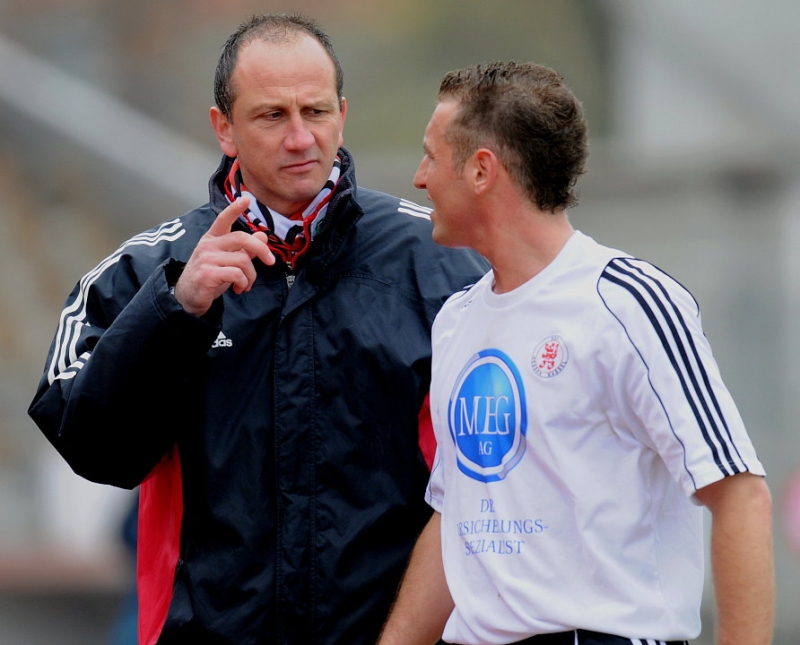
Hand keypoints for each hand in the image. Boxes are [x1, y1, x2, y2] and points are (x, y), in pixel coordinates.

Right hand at [174, 196, 274, 315]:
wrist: (188, 297)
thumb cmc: (210, 276)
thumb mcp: (228, 261)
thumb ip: (245, 249)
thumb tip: (263, 236)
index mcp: (212, 238)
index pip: (224, 219)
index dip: (235, 208)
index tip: (246, 199)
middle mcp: (208, 245)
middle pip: (242, 238)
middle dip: (261, 250)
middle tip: (270, 261)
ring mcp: (207, 259)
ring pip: (243, 260)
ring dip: (251, 275)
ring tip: (246, 284)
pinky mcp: (208, 274)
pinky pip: (237, 274)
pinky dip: (244, 283)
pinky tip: (239, 288)